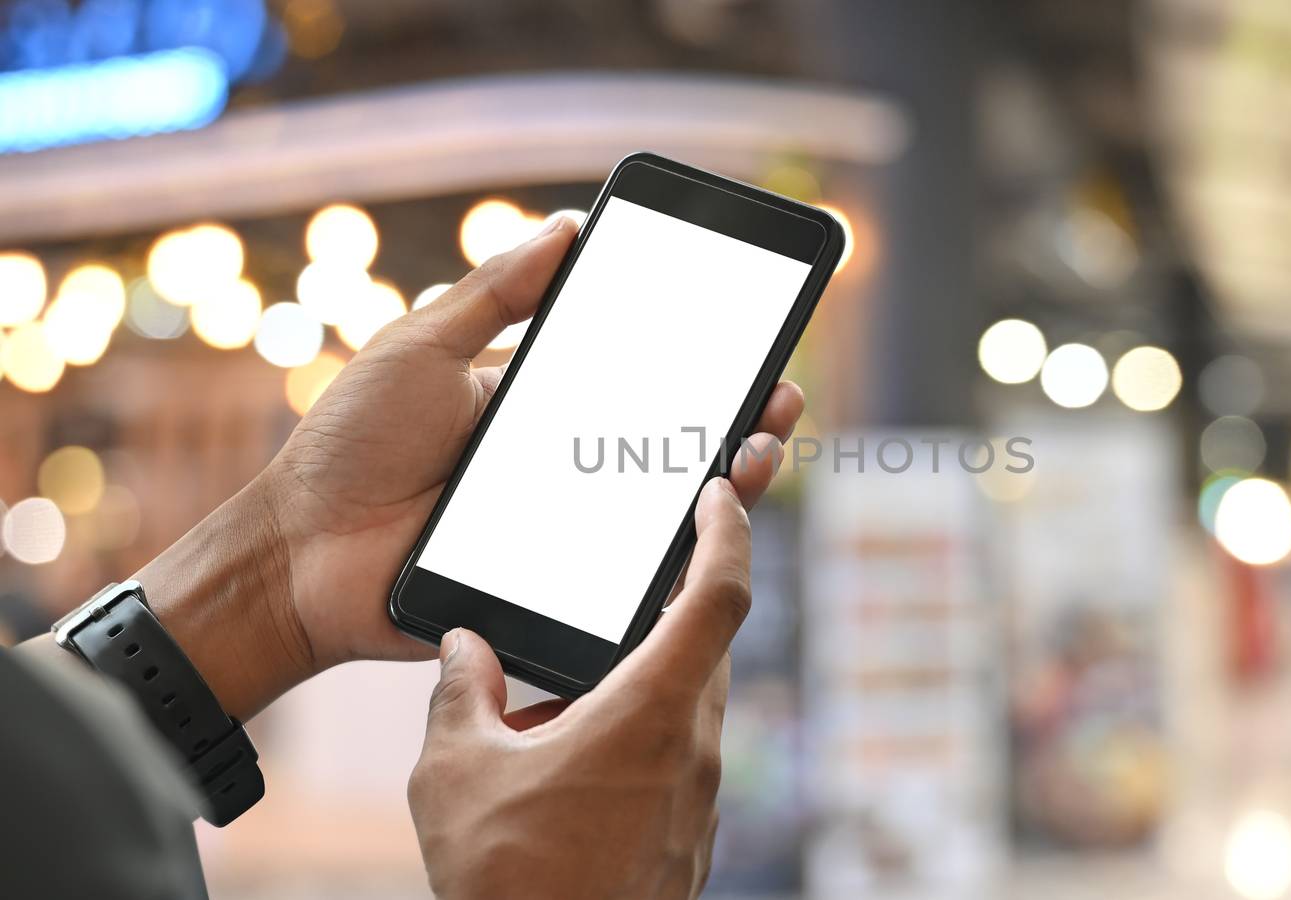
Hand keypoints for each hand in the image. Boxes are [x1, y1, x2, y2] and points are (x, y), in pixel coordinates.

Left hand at [130, 217, 803, 717]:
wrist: (299, 555)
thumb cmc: (349, 447)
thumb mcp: (422, 348)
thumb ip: (495, 292)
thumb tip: (569, 224)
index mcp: (539, 407)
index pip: (636, 380)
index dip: (696, 364)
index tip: (749, 338)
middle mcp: (564, 470)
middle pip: (667, 445)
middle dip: (735, 421)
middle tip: (779, 398)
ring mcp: (564, 532)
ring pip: (664, 511)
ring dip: (725, 480)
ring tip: (760, 450)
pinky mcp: (554, 588)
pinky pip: (629, 575)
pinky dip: (680, 553)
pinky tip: (715, 521)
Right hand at [409, 478, 752, 899]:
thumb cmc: (508, 881)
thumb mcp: (456, 773)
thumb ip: (461, 692)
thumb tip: (464, 647)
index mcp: (653, 711)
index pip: (719, 596)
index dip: (728, 533)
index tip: (720, 496)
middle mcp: (694, 751)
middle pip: (702, 649)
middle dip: (662, 615)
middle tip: (610, 598)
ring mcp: (700, 802)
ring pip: (686, 711)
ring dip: (638, 689)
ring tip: (554, 713)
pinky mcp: (690, 842)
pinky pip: (676, 766)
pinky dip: (637, 745)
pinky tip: (569, 771)